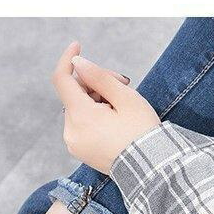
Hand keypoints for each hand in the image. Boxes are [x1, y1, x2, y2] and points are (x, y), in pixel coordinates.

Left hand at [51, 42, 160, 173]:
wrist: (151, 168)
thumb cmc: (142, 132)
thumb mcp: (126, 98)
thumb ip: (99, 77)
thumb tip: (78, 63)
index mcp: (81, 117)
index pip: (62, 80)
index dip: (68, 59)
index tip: (78, 45)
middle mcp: (71, 132)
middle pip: (74, 94)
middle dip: (95, 83)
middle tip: (124, 82)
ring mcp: (73, 144)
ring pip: (78, 108)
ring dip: (96, 98)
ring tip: (123, 104)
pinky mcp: (79, 151)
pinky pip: (81, 124)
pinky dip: (94, 115)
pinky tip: (115, 118)